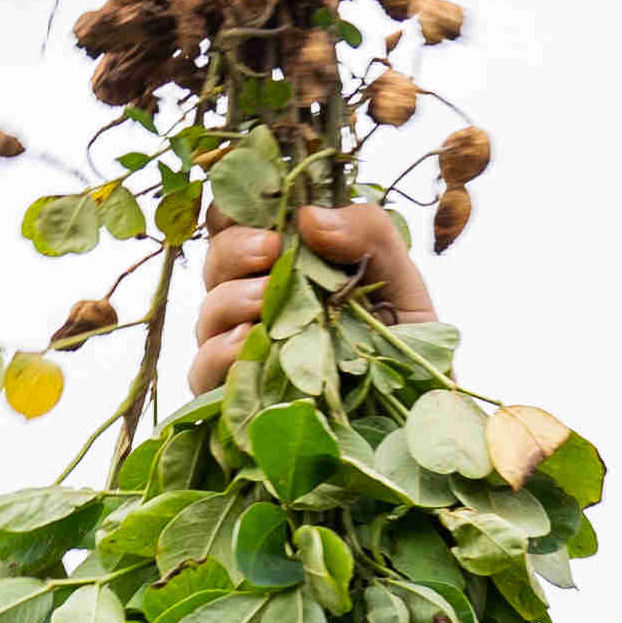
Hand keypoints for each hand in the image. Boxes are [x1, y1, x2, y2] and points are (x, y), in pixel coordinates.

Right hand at [186, 203, 434, 398]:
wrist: (417, 415)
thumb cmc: (407, 343)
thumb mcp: (400, 278)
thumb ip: (367, 233)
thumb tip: (308, 217)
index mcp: (290, 263)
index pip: (241, 222)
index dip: (239, 207)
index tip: (270, 210)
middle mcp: (258, 301)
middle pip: (216, 259)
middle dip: (236, 249)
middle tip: (272, 252)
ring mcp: (243, 348)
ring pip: (207, 311)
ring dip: (230, 299)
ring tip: (264, 304)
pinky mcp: (237, 397)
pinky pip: (203, 370)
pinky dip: (218, 355)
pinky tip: (247, 347)